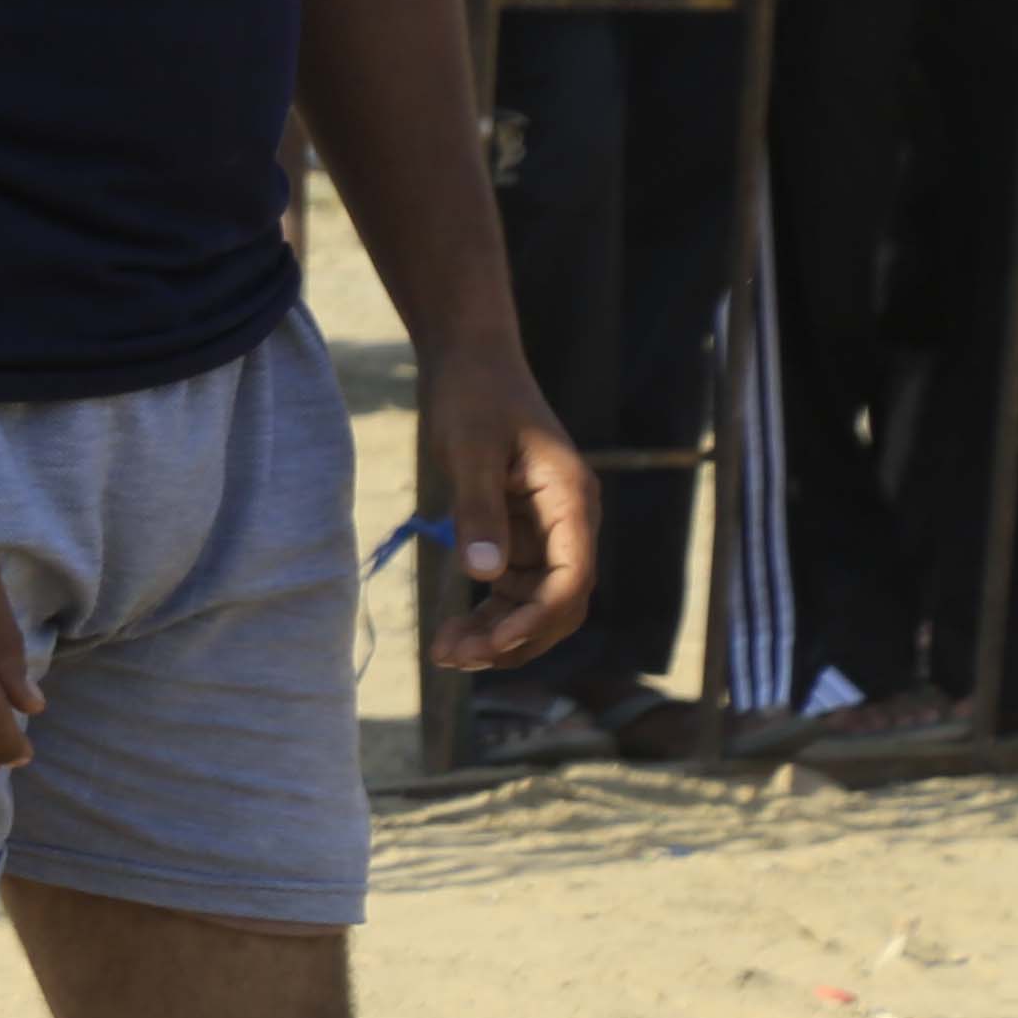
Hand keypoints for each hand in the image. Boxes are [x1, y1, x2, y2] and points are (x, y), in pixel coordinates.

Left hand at [419, 343, 599, 675]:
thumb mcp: (469, 448)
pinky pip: (513, 587)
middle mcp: (570, 522)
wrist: (468, 358)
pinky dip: (488, 611)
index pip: (572, 578)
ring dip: (498, 633)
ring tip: (445, 655)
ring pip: (535, 602)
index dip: (537, 619)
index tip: (492, 645)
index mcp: (571, 501)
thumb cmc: (473, 394)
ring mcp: (548, 530)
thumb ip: (478, 510)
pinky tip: (453, 632)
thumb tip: (484, 576)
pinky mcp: (521, 532)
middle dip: (514, 637)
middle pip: (559, 602)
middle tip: (456, 658)